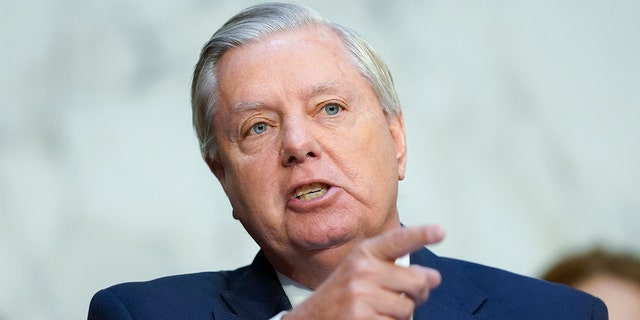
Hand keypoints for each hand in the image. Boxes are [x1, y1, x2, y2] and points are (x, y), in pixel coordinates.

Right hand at [284, 225, 444, 319]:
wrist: (313, 318)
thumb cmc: (343, 293)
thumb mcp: (362, 269)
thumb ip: (395, 267)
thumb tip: (433, 277)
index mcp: (365, 253)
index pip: (399, 240)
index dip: (422, 235)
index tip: (440, 232)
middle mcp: (362, 270)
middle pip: (417, 281)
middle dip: (420, 293)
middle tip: (409, 296)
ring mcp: (361, 296)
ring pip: (408, 308)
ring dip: (402, 314)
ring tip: (382, 310)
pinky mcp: (362, 319)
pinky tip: (374, 319)